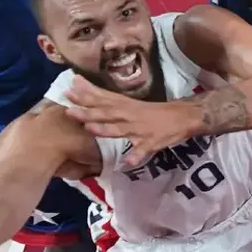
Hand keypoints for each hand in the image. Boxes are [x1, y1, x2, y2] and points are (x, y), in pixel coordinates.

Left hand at [64, 76, 196, 166]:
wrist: (183, 116)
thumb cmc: (154, 111)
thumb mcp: (132, 104)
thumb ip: (110, 101)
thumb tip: (88, 90)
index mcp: (126, 105)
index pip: (103, 98)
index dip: (86, 95)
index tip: (68, 90)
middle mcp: (130, 115)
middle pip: (107, 113)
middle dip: (88, 112)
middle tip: (70, 111)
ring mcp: (141, 129)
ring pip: (120, 130)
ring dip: (105, 129)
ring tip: (90, 129)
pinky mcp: (152, 142)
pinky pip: (143, 150)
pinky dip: (135, 155)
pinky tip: (127, 162)